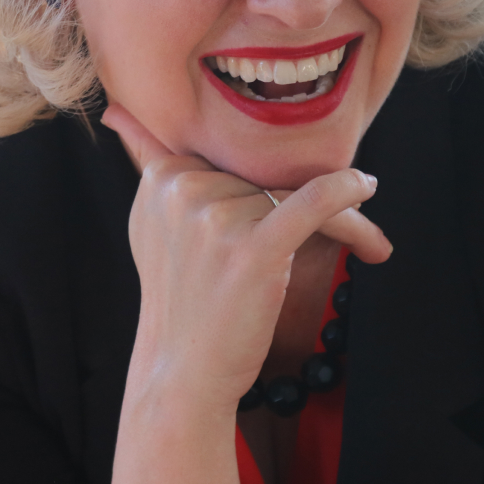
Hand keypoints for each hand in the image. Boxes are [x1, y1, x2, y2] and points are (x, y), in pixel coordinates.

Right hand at [102, 103, 391, 409]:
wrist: (183, 371)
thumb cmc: (181, 298)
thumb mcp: (151, 223)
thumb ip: (148, 162)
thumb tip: (117, 111)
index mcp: (162, 178)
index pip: (237, 160)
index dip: (272, 182)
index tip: (294, 204)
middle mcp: (183, 190)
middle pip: (268, 178)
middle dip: (306, 206)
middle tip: (345, 234)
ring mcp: (215, 217)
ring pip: (296, 196)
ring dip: (338, 223)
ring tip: (363, 249)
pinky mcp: (250, 249)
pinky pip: (311, 203)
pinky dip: (344, 191)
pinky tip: (366, 186)